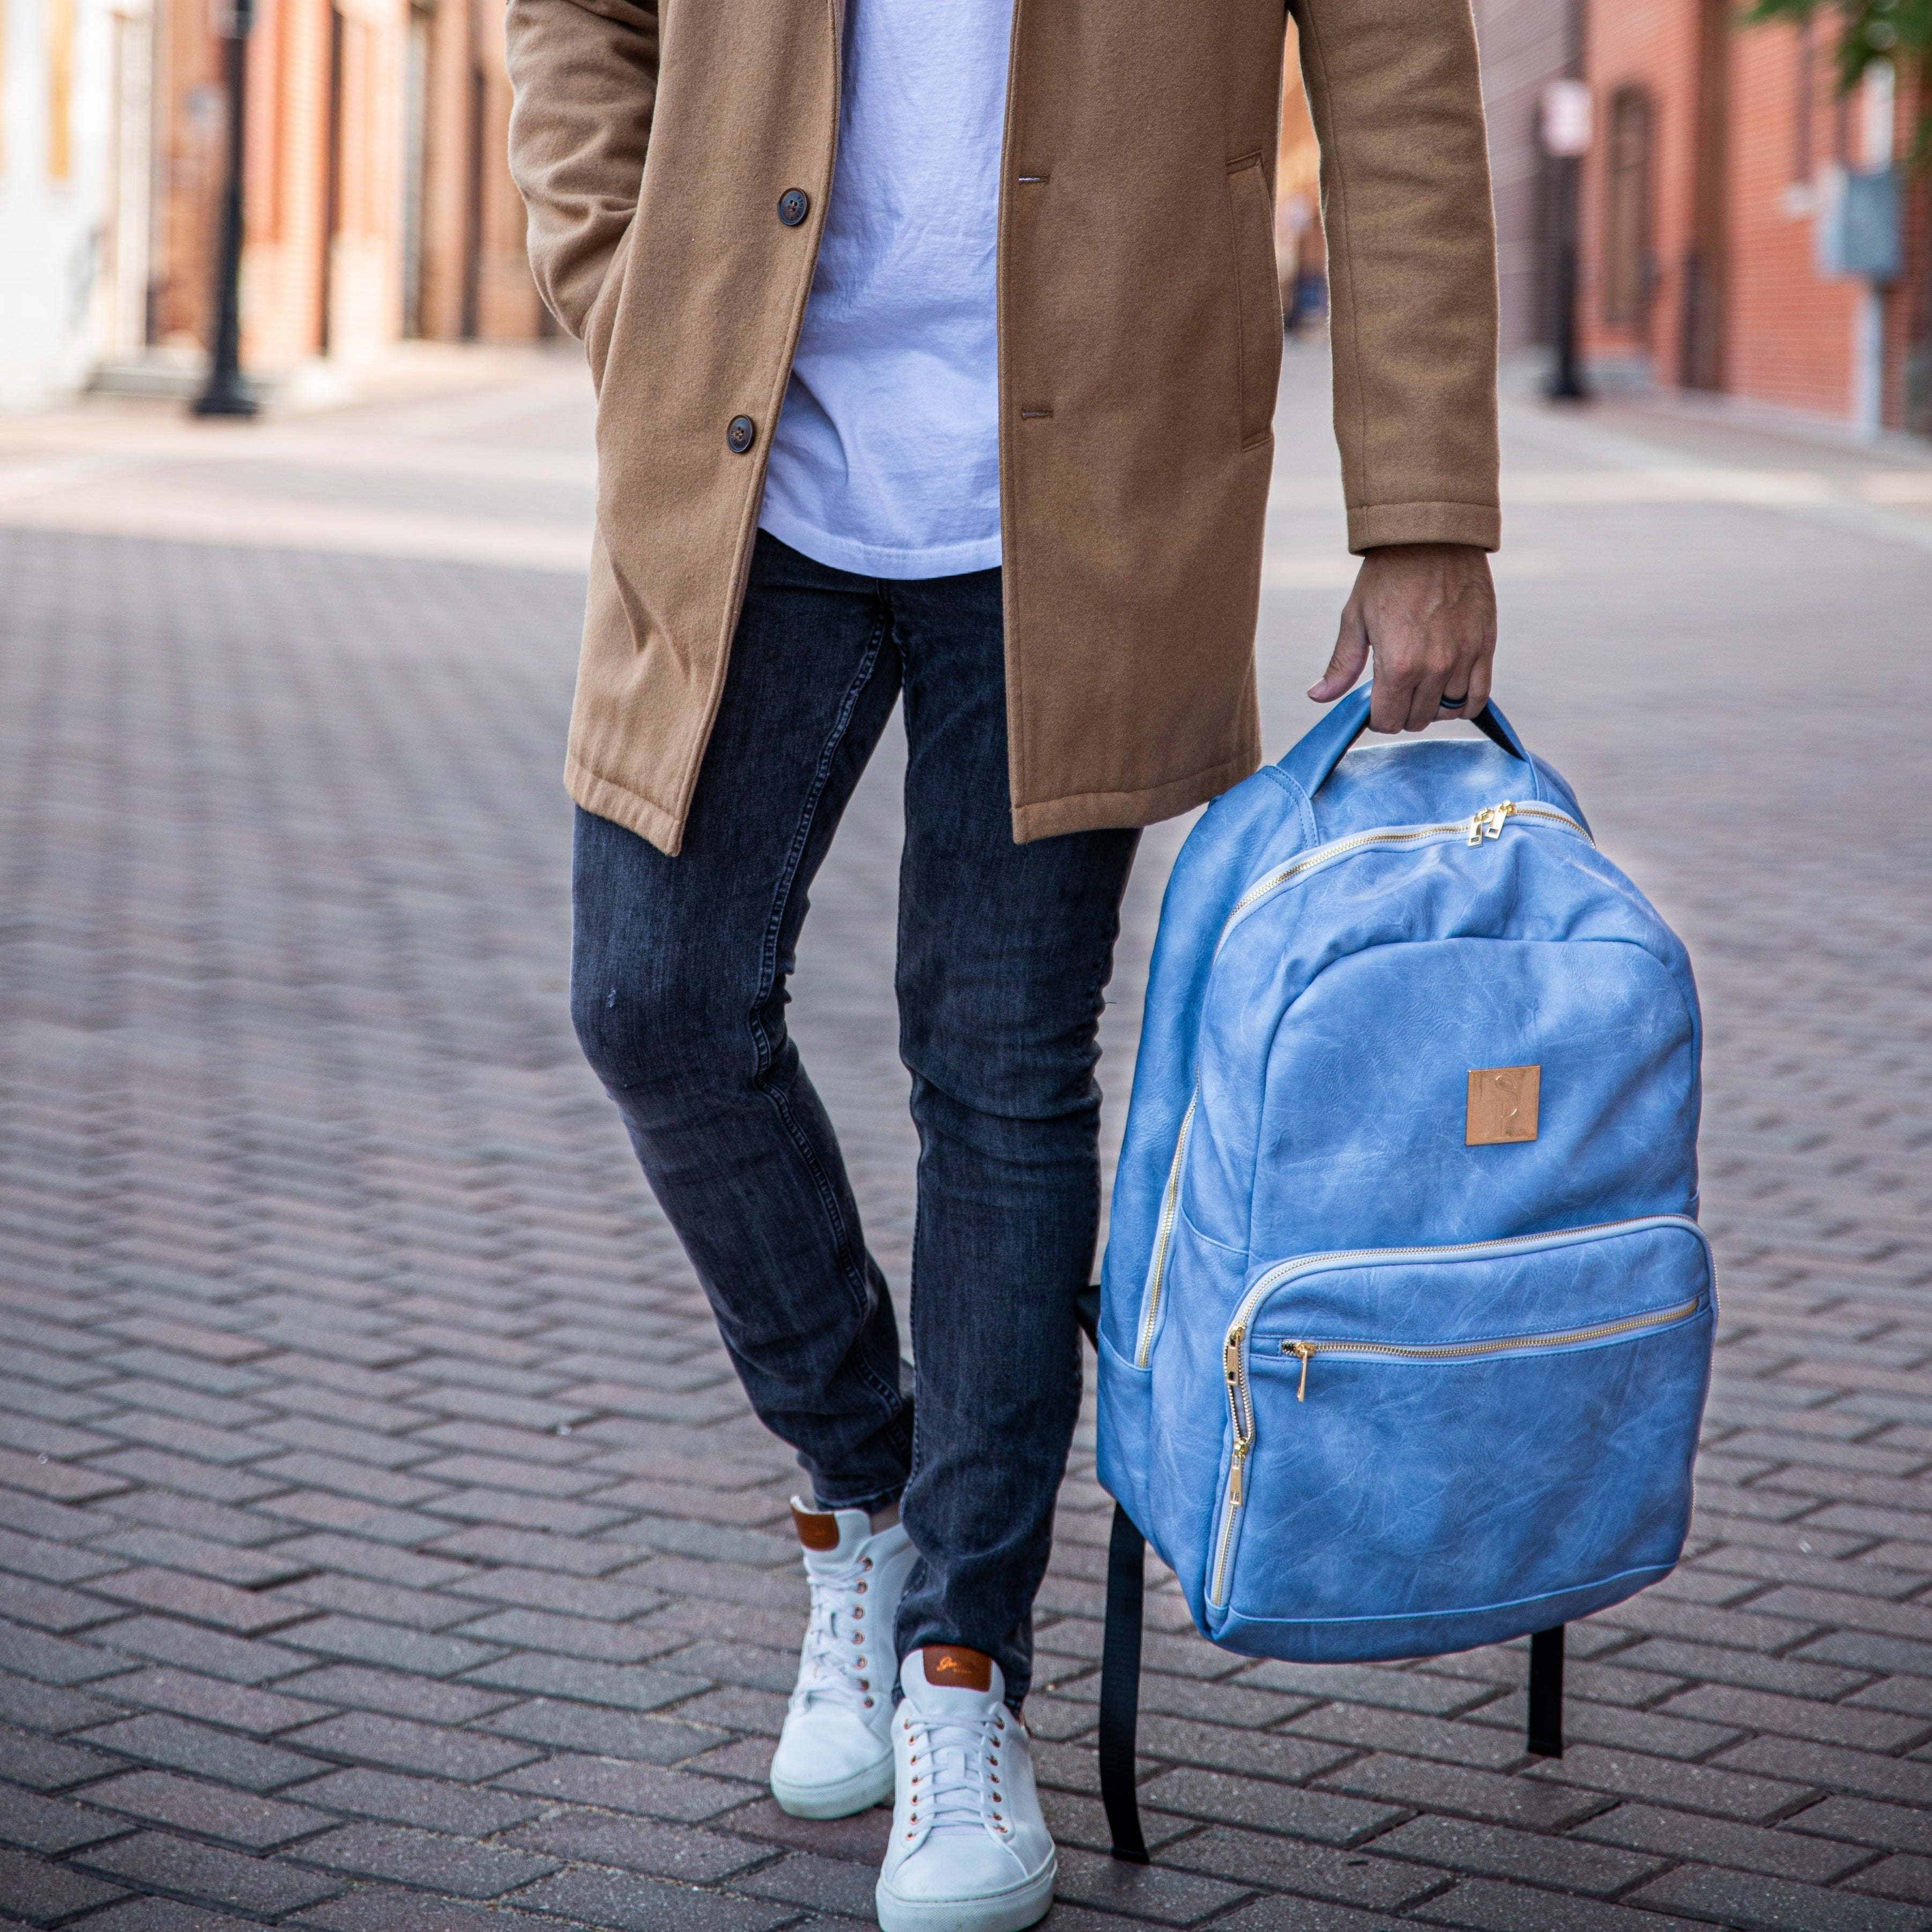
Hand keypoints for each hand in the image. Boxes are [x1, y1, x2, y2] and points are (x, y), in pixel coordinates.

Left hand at [1307, 542, 1497, 733]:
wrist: (1432, 536)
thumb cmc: (1388, 574)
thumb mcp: (1355, 617)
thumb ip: (1342, 664)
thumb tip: (1319, 697)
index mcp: (1396, 665)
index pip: (1387, 721)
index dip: (1377, 717)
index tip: (1375, 702)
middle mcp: (1433, 668)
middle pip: (1417, 719)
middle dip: (1402, 710)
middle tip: (1397, 689)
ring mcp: (1462, 658)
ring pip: (1448, 711)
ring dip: (1432, 706)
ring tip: (1421, 684)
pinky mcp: (1485, 646)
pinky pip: (1479, 696)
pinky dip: (1464, 702)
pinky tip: (1450, 691)